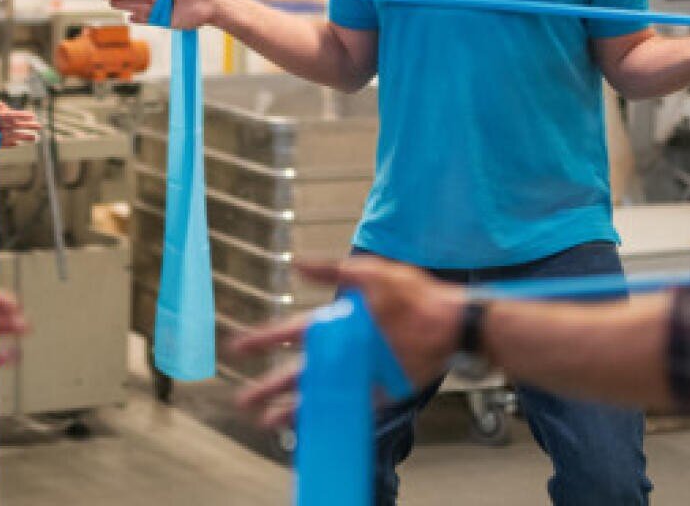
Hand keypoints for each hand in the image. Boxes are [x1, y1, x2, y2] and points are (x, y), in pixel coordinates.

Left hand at [0, 94, 40, 150]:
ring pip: (10, 135)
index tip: (31, 116)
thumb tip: (4, 108)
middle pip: (13, 126)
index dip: (21, 116)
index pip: (10, 115)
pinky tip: (18, 142)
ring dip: (22, 136)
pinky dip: (9, 143)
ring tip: (35, 137)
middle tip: (39, 127)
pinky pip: (0, 143)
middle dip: (26, 126)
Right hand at [230, 257, 463, 430]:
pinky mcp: (377, 392)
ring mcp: (358, 373)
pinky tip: (307, 427)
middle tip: (242, 398)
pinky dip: (327, 416)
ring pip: (316, 394)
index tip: (238, 346)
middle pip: (297, 371)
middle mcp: (342, 350)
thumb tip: (296, 263)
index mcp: (336, 323)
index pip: (292, 332)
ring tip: (264, 421)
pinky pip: (346, 407)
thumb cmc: (415, 295)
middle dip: (269, 384)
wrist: (452, 324)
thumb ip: (335, 270)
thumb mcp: (374, 274)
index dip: (265, 340)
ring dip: (290, 407)